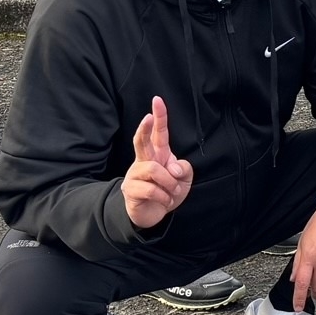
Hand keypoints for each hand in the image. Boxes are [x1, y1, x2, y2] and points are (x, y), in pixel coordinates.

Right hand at [122, 95, 191, 228]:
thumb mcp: (184, 179)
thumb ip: (184, 169)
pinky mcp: (131, 190)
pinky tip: (165, 201)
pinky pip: (152, 190)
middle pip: (141, 141)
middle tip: (147, 116)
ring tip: (172, 192)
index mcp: (158, 154)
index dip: (159, 117)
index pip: (158, 133)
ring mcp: (135, 175)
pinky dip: (164, 197)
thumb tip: (173, 168)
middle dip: (144, 128)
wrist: (153, 214)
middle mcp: (144, 161)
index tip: (157, 100)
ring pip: (154, 170)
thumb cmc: (168, 191)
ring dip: (169, 183)